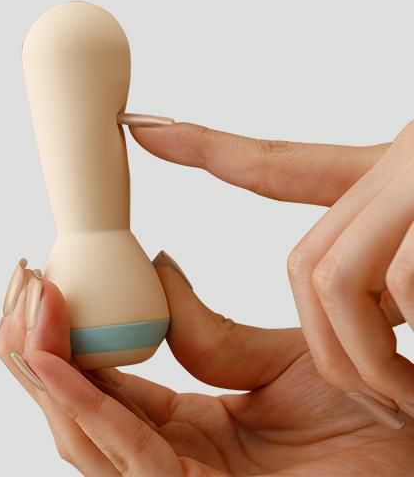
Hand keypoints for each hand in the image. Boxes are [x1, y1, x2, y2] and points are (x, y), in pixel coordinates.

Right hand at [0, 254, 413, 475]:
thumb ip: (210, 329)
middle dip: (36, 347)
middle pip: (78, 409)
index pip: (103, 381)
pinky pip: (130, 458)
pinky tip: (54, 359)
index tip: (44, 275)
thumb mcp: (281, 358)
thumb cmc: (373, 417)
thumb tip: (156, 263)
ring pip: (85, 437)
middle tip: (21, 284)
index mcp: (186, 425)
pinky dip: (85, 408)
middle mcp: (172, 457)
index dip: (64, 332)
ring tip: (26, 310)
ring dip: (44, 373)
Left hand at [124, 114, 413, 425]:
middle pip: (311, 268)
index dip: (201, 144)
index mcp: (391, 174)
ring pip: (342, 281)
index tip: (138, 128)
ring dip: (376, 356)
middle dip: (336, 345)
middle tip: (392, 397)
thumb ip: (380, 244)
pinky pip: (404, 286)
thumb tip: (384, 297)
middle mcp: (402, 168)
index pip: (273, 162)